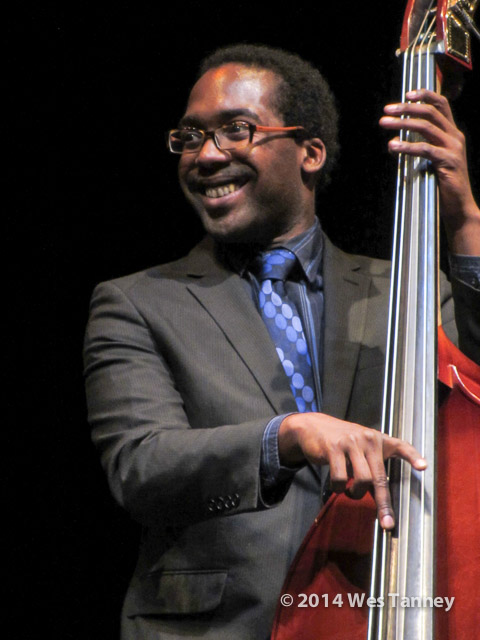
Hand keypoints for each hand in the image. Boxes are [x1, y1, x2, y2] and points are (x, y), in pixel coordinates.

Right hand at [278, 412, 426, 529]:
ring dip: (355, 493)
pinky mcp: (333, 448)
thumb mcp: (361, 446)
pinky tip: (336, 485)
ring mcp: (350, 443)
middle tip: (386, 523)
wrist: (313, 427)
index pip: (400, 446)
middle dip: (384, 504)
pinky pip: (340, 478)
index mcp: (378, 439)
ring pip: (362, 479)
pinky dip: (337, 488)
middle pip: (379, 477)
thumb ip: (372, 464)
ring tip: (349, 491)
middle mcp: (367, 439)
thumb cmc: (342, 442)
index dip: (413, 456)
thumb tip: (380, 495)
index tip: (423, 467)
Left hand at [379, 89, 479, 254]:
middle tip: (387, 109)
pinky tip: (393, 147)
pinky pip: (425, 149)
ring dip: (402, 124)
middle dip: (407, 108)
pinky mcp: (448, 162)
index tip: (407, 93)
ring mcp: (453, 148)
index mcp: (452, 133)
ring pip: (426, 127)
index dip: (425, 95)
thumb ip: (421, 146)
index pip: (441, 105)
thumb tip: (396, 140)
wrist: (459, 206)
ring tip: (384, 123)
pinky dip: (407, 146)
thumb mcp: (433, 160)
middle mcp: (455, 136)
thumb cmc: (442, 183)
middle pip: (431, 112)